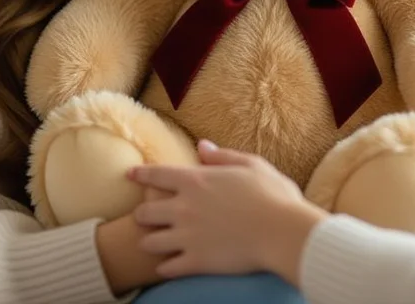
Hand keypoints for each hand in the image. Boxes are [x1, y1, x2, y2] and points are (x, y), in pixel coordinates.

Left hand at [126, 140, 327, 285]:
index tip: (129, 175)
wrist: (284, 233)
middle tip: (146, 218)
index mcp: (195, 180)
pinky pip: (166, 268)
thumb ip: (222, 155)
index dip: (139, 175)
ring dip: (150, 242)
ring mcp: (187, 236)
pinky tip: (168, 267)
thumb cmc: (273, 196)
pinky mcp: (196, 262)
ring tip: (155, 244)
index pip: (155, 175)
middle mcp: (184, 208)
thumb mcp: (251, 165)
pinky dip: (164, 268)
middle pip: (144, 212)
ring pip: (149, 242)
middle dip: (142, 215)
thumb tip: (202, 146)